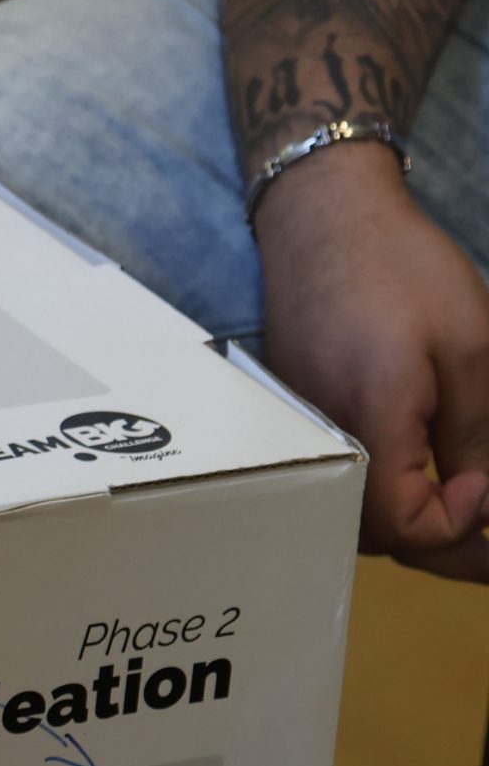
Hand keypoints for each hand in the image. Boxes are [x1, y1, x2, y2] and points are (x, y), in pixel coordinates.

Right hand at [254, 141, 488, 579]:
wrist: (323, 217)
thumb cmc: (404, 271)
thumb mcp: (472, 352)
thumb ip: (479, 439)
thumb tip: (485, 505)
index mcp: (369, 422)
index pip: (405, 526)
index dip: (460, 527)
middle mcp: (321, 438)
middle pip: (374, 532)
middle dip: (444, 548)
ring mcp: (301, 428)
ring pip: (353, 510)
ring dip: (411, 527)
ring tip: (466, 516)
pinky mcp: (295, 414)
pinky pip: (339, 475)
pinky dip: (384, 493)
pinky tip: (420, 481)